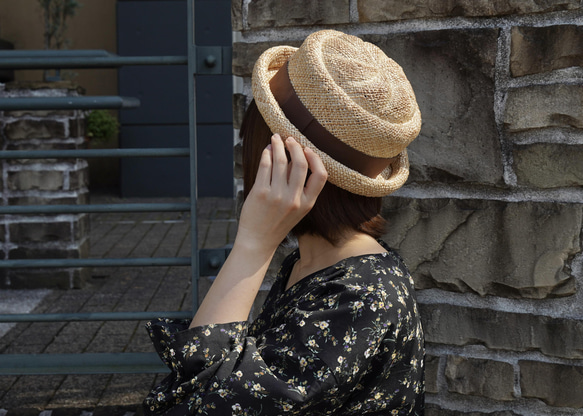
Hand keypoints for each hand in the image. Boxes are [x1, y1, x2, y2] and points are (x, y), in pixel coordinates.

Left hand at [237, 134, 327, 252]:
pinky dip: (266, 154)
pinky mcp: (260, 193)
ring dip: (278, 145)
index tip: (307, 149)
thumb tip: (299, 158)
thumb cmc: (277, 223)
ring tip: (275, 139)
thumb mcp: (298, 210)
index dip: (315, 158)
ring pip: (281, 161)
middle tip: (289, 139)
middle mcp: (294, 199)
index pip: (321, 175)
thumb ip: (301, 188)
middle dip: (295, 146)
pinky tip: (267, 150)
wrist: (258, 240)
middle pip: (301, 163)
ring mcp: (277, 196)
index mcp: (307, 203)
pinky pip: (265, 166)